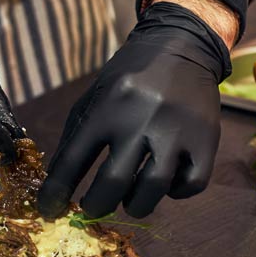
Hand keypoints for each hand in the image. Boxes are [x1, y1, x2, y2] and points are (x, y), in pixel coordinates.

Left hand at [37, 1, 232, 218]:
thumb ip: (75, 136)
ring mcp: (177, 130)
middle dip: (96, 206)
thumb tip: (57, 185)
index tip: (49, 210)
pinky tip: (166, 184)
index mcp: (107, 106)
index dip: (56, 192)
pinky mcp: (206, 139)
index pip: (73, 160)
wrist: (182, 46)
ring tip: (130, 202)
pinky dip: (176, 193)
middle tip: (93, 208)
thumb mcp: (96, 96)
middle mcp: (142, 118)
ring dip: (136, 205)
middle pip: (114, 182)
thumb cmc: (132, 76)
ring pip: (154, 189)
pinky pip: (191, 184)